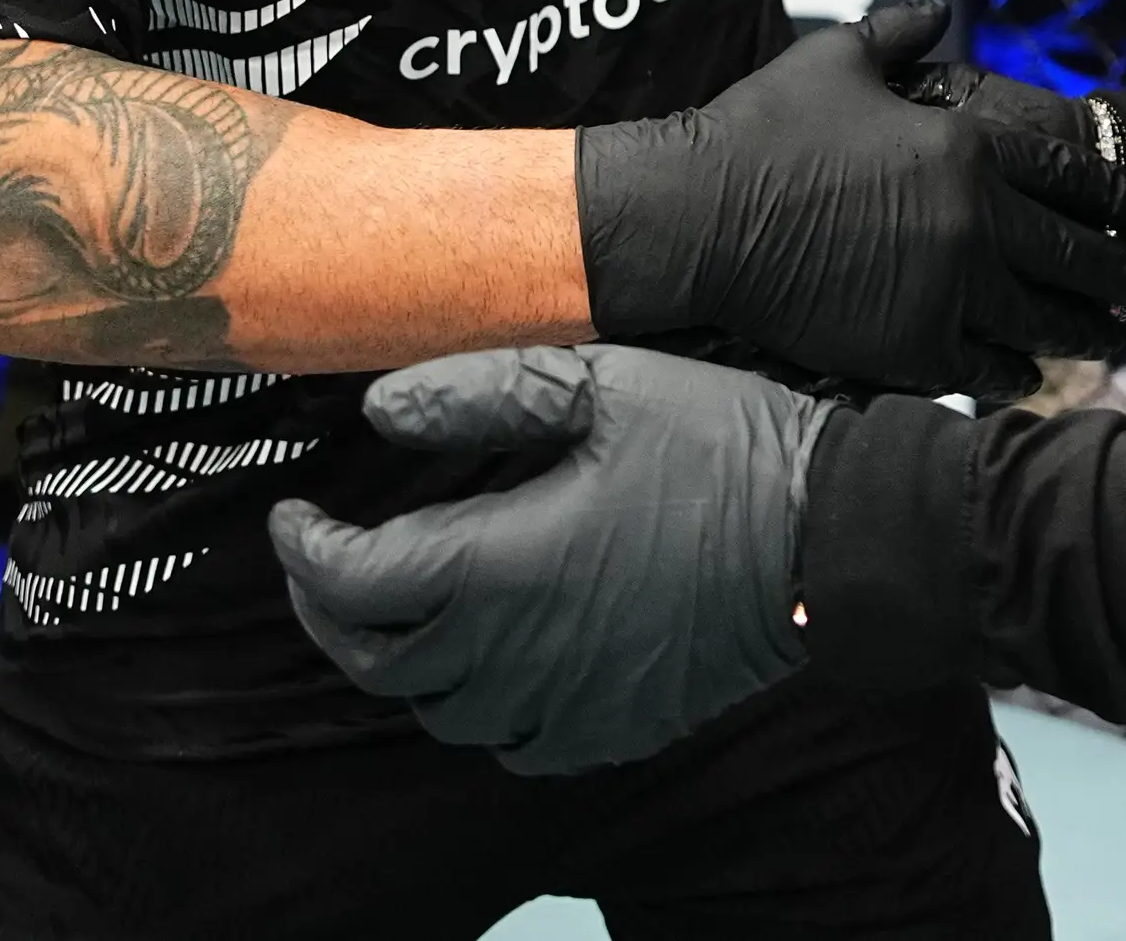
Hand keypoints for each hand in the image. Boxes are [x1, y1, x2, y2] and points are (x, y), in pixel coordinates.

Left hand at [273, 347, 812, 774]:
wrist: (832, 538)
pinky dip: (470, 705)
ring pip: (433, 710)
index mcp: (503, 565)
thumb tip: (378, 411)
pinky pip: (507, 741)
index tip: (293, 514)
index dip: (303, 549)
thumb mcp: (602, 384)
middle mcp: (518, 654)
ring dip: (396, 658)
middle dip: (326, 610)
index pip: (354, 580)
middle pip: (376, 659)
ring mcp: (565, 702)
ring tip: (397, 602)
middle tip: (319, 560)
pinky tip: (485, 660)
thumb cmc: (723, 447)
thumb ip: (479, 393)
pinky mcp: (610, 726)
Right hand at [576, 0, 1125, 394]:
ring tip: (1116, 338)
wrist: (700, 216)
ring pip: (1046, 321)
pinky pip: (989, 369)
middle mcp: (977, 222)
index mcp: (969, 148)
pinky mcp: (913, 349)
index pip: (1075, 173)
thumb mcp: (836, 57)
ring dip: (1087, 331)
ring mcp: (949, 292)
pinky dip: (1018, 374)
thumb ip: (899, 32)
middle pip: (1081, 256)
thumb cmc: (763, 128)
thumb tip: (936, 5)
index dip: (1119, 194)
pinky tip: (1030, 374)